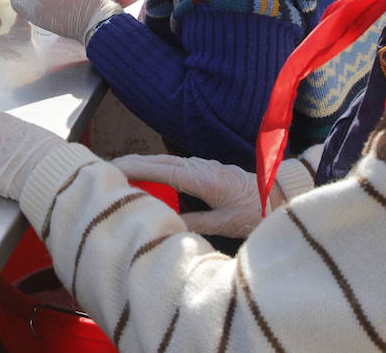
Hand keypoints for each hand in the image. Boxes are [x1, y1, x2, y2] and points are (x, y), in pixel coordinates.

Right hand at [111, 153, 266, 237]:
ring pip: (165, 161)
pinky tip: (147, 177)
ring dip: (142, 165)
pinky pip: (174, 166)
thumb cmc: (257, 209)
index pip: (159, 169)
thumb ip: (195, 223)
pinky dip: (155, 169)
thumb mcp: (226, 223)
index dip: (134, 167)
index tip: (111, 168)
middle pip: (158, 161)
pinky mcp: (206, 170)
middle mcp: (199, 167)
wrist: (282, 194)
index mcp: (201, 177)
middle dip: (131, 163)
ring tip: (118, 172)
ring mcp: (202, 166)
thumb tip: (165, 226)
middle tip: (104, 169)